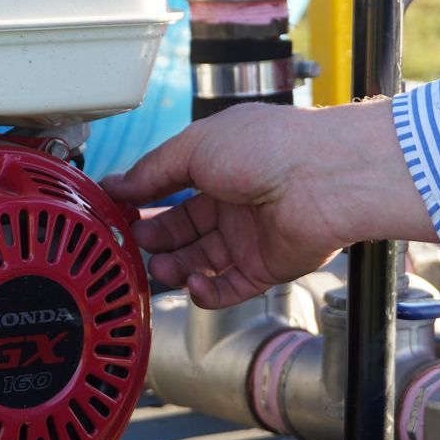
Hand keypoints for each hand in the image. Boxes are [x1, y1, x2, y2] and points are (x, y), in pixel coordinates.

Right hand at [101, 100, 435, 307]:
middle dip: (155, 238)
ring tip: (160, 268)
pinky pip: (228, 287)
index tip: (116, 211)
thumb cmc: (268, 148)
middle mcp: (236, 199)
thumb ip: (153, 170)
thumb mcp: (195, 146)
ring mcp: (252, 235)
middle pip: (183, 228)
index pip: (172, 185)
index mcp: (220, 163)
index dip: (143, 199)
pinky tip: (192, 284)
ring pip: (202, 261)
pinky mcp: (267, 267)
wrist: (323, 178)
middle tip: (133, 244)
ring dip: (176, 267)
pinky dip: (206, 292)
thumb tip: (116, 184)